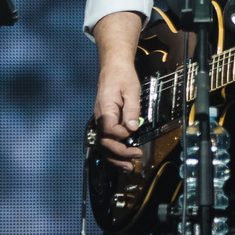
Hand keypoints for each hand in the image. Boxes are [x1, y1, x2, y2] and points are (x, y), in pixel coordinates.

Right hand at [92, 12, 147, 168]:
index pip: (108, 130)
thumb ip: (132, 110)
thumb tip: (132, 128)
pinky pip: (107, 141)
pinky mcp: (105, 123)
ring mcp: (100, 121)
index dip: (120, 136)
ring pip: (103, 146)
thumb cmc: (122, 77)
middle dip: (119, 153)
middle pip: (104, 142)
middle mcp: (99, 117)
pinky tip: (123, 159)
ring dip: (115, 158)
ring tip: (128, 167)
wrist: (113, 67)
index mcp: (104, 109)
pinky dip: (114, 152)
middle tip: (135, 157)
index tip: (132, 133)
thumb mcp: (131, 90)